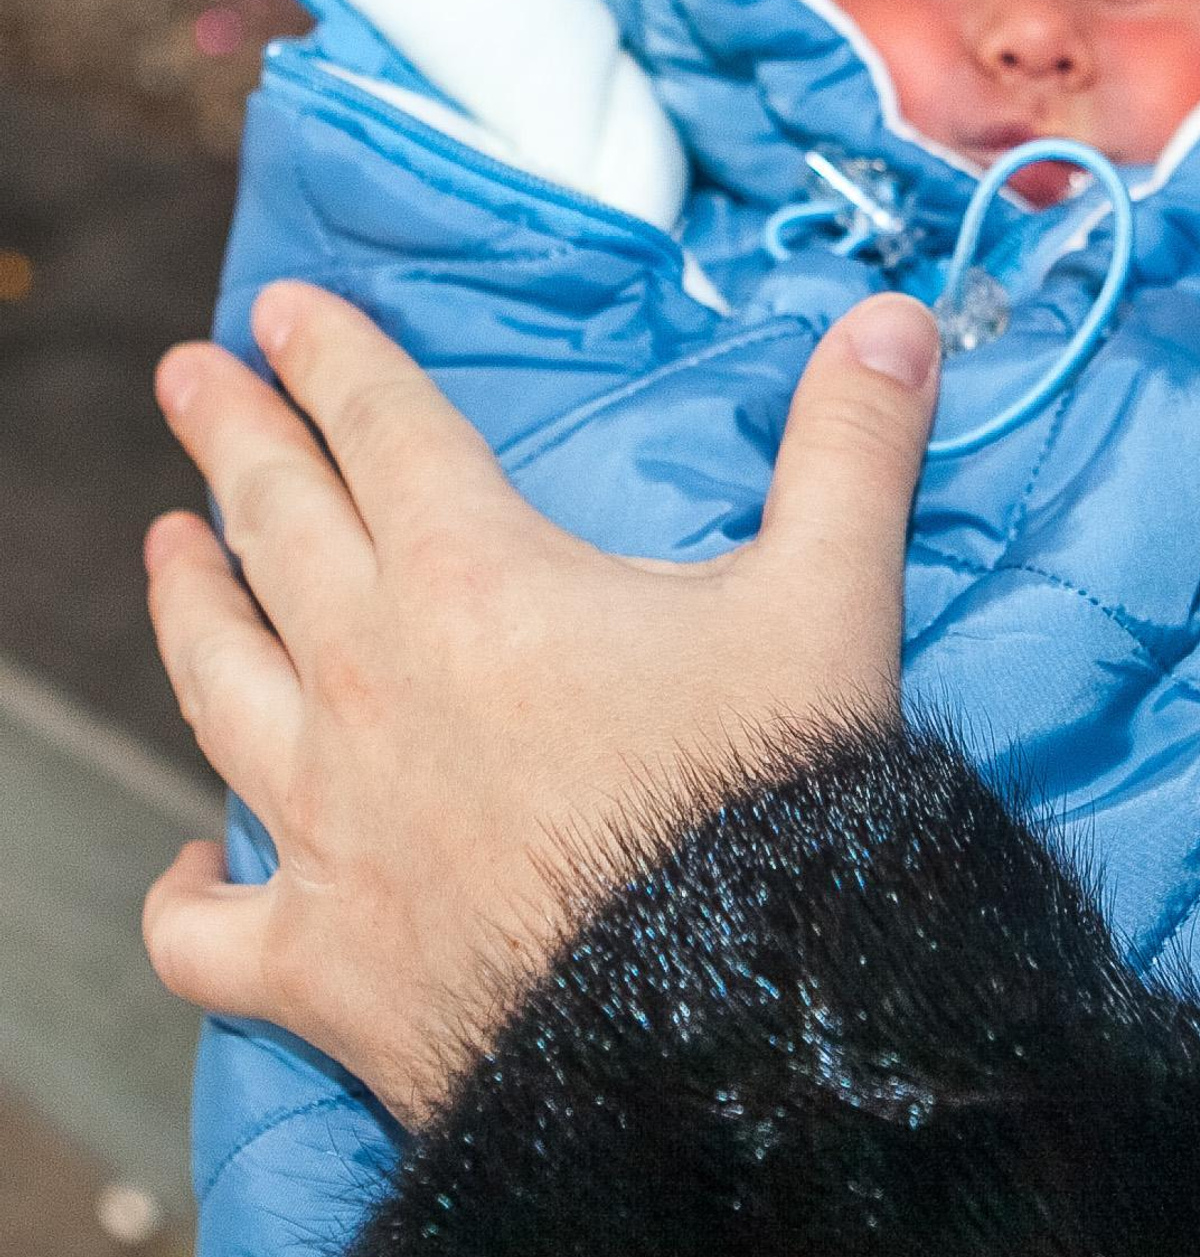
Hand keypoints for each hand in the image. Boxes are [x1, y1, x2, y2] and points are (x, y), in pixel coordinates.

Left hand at [140, 281, 940, 1123]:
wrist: (722, 1026)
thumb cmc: (767, 802)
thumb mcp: (830, 600)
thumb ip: (852, 448)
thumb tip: (896, 320)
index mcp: (478, 582)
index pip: (382, 429)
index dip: (331, 357)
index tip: (281, 308)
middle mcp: (373, 683)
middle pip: (277, 526)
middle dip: (232, 436)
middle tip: (191, 377)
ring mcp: (329, 825)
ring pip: (220, 685)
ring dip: (187, 603)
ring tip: (167, 546)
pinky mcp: (323, 961)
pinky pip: (212, 926)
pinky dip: (191, 892)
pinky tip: (196, 865)